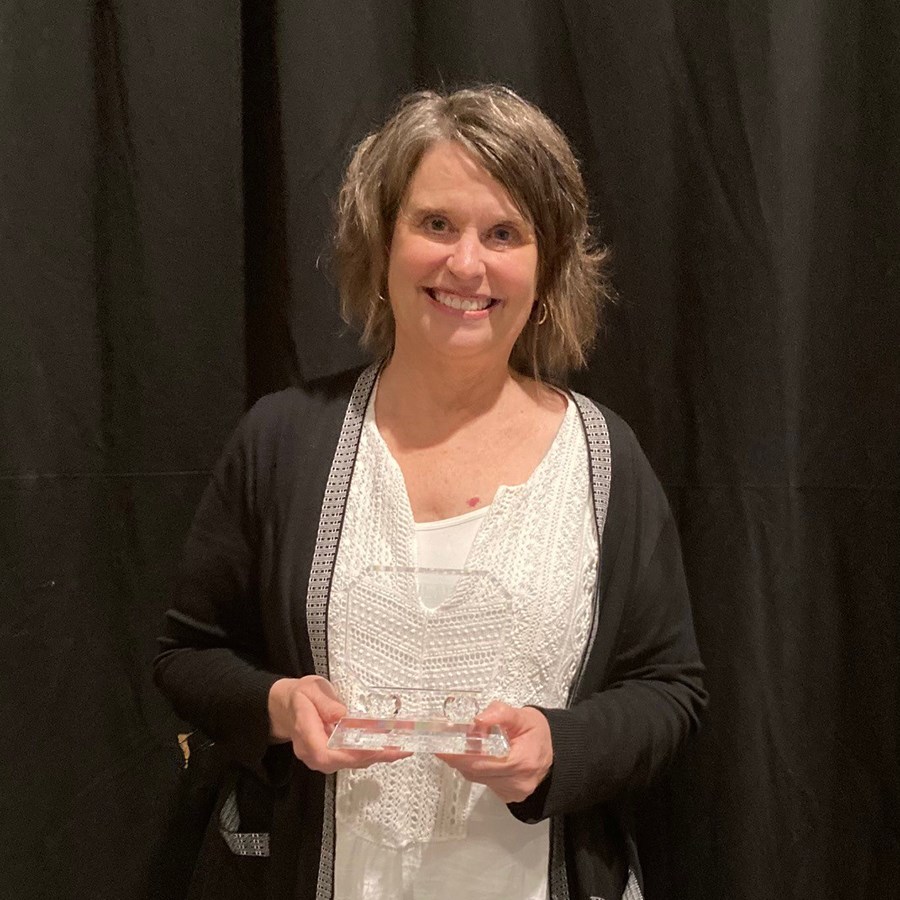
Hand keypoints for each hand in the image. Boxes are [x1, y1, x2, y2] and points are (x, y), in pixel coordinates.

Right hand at [267, 676, 409, 773]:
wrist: (288, 706)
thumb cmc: (299, 696)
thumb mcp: (310, 690)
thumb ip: (325, 703)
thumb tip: (342, 715)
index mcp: (305, 733)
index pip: (326, 753)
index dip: (352, 753)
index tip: (374, 747)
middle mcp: (313, 752)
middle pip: (344, 761)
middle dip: (374, 755)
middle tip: (399, 748)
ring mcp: (322, 756)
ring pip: (351, 762)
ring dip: (377, 756)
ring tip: (401, 749)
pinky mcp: (332, 755)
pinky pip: (352, 757)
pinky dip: (372, 753)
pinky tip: (390, 748)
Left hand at [437, 701, 552, 802]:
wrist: (556, 750)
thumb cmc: (540, 733)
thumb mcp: (523, 716)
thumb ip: (500, 714)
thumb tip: (478, 719)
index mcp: (522, 762)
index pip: (483, 762)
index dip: (459, 754)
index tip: (442, 746)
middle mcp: (518, 782)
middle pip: (477, 772)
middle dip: (458, 755)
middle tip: (444, 741)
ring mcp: (513, 792)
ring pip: (477, 778)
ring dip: (465, 761)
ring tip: (459, 745)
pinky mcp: (509, 795)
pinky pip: (484, 782)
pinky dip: (476, 768)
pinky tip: (476, 756)